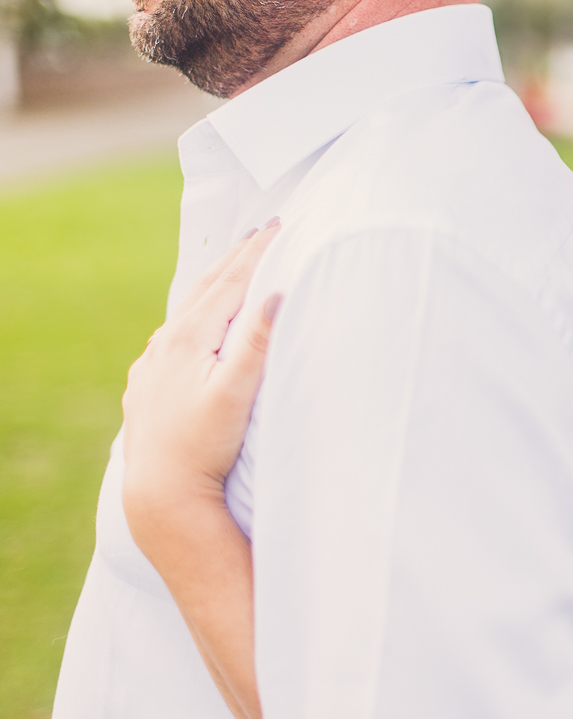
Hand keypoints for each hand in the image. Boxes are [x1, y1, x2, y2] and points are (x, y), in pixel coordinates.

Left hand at [123, 220, 281, 536]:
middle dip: (236, 258)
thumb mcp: (236, 394)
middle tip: (261, 231)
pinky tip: (193, 325)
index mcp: (189, 338)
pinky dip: (192, 317)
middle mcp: (164, 344)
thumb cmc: (205, 447)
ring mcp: (151, 364)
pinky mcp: (145, 385)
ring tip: (233, 269)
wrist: (161, 493)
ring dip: (213, 286)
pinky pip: (171, 337)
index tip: (280, 226)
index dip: (256, 252)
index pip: (230, 282)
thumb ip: (256, 343)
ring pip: (186, 311)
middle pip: (205, 288)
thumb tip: (276, 293)